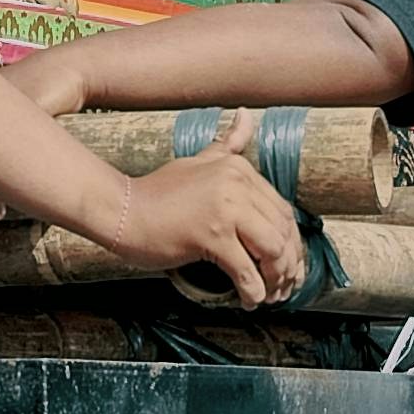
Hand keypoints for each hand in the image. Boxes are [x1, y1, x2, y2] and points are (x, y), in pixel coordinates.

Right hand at [81, 147, 307, 307]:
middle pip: (283, 232)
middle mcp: (237, 184)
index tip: (287, 265)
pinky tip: (248, 300)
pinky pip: (245, 271)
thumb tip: (247, 114)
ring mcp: (224, 209)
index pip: (282, 211)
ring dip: (275, 280)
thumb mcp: (199, 161)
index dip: (291, 243)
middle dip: (289, 265)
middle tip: (282, 287)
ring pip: (272, 251)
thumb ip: (227, 144)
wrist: (122, 209)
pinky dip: (252, 291)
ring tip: (267, 295)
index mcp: (238, 169)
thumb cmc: (159, 192)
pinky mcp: (210, 235)